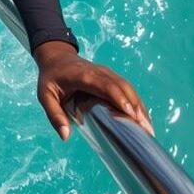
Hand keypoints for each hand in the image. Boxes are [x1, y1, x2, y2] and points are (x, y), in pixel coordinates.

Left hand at [33, 40, 153, 140]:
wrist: (56, 57)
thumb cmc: (50, 78)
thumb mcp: (45, 96)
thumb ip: (54, 115)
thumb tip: (65, 136)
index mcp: (83, 76)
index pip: (105, 85)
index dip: (119, 98)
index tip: (131, 115)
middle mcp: (98, 72)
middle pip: (122, 87)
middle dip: (135, 107)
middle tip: (146, 130)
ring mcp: (106, 73)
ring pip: (127, 87)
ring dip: (139, 106)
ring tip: (148, 128)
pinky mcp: (111, 77)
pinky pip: (126, 88)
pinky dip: (136, 102)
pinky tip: (142, 118)